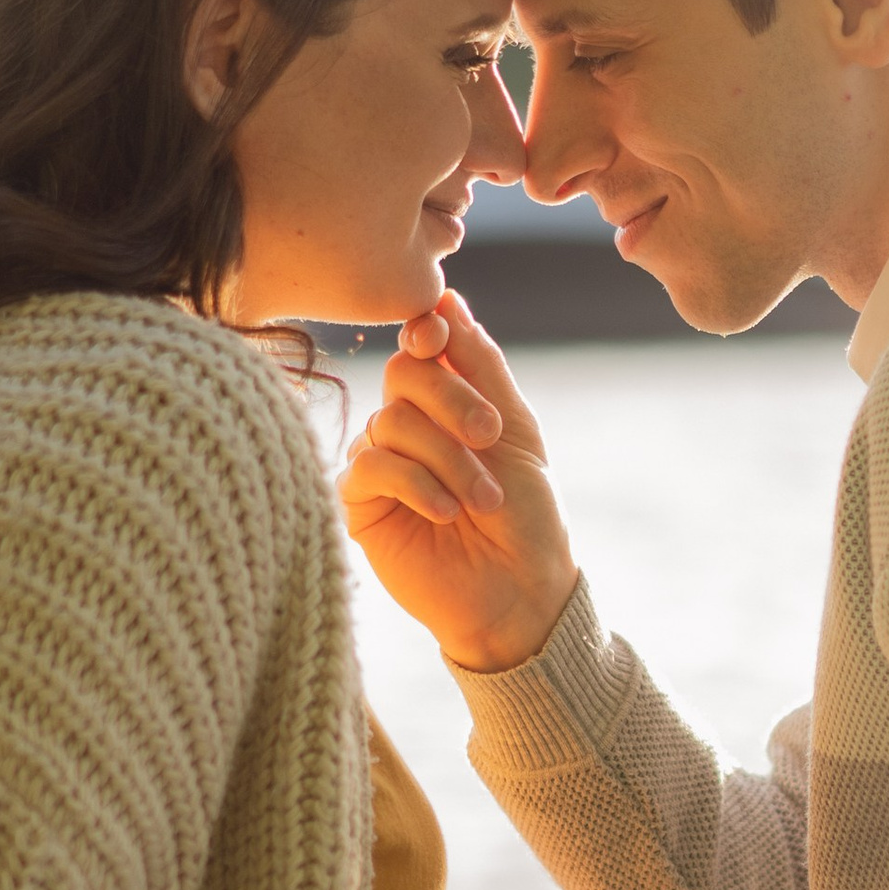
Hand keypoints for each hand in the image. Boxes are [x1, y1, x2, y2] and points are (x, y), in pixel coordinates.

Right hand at [336, 293, 580, 673]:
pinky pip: (370, 466)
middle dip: (451, 398)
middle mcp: (406, 427)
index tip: (439, 333)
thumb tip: (449, 298)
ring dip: (448, 458)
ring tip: (482, 500)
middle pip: (403, 374)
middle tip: (490, 436)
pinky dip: (416, 482)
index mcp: (444, 403)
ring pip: (391, 422)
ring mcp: (380, 464)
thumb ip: (482, 365)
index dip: (426, 330)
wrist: (521, 591)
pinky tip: (445, 511)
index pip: (420, 346)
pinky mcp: (360, 506)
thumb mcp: (516, 430)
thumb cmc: (527, 516)